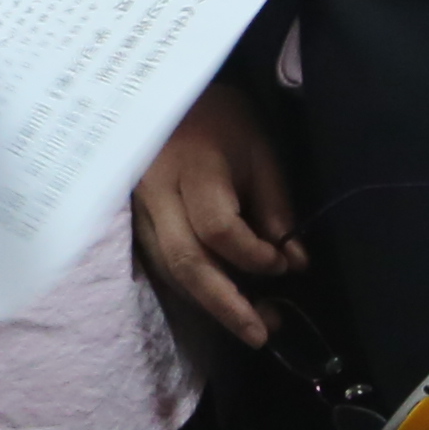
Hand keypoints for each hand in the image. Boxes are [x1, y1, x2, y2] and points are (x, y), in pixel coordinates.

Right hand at [132, 81, 302, 340]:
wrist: (160, 95)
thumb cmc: (219, 117)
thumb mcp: (259, 148)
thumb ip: (275, 203)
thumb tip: (292, 261)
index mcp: (192, 168)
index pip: (218, 228)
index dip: (254, 255)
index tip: (286, 262)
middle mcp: (157, 195)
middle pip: (185, 263)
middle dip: (226, 305)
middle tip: (262, 334)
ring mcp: (139, 212)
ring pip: (170, 272)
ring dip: (211, 305)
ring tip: (252, 326)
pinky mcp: (136, 224)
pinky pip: (163, 265)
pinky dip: (195, 289)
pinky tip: (224, 301)